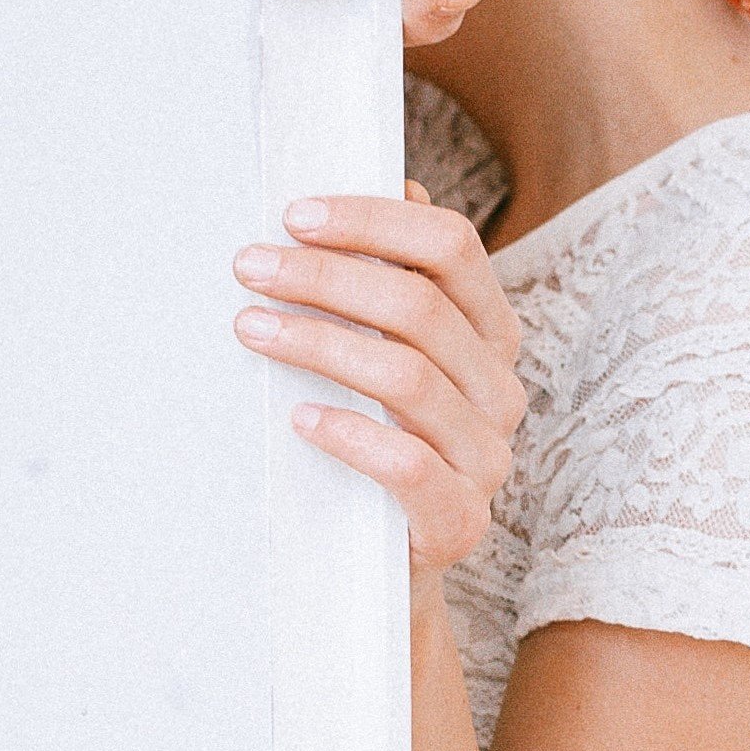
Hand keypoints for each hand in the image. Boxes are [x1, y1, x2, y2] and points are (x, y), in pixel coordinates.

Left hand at [233, 183, 523, 577]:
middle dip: (324, 277)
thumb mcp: (388, 354)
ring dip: (318, 343)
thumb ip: (397, 278)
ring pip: (406, 376)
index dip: (372, 221)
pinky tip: (297, 418)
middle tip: (249, 266)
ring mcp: (487, 459)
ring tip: (250, 329)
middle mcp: (500, 390)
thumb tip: (399, 180)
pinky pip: (407, 464)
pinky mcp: (459, 521)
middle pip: (419, 305)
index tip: (293, 215)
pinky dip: (349, 434)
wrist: (384, 570)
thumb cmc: (377, 440)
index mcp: (491, 334)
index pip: (451, 246)